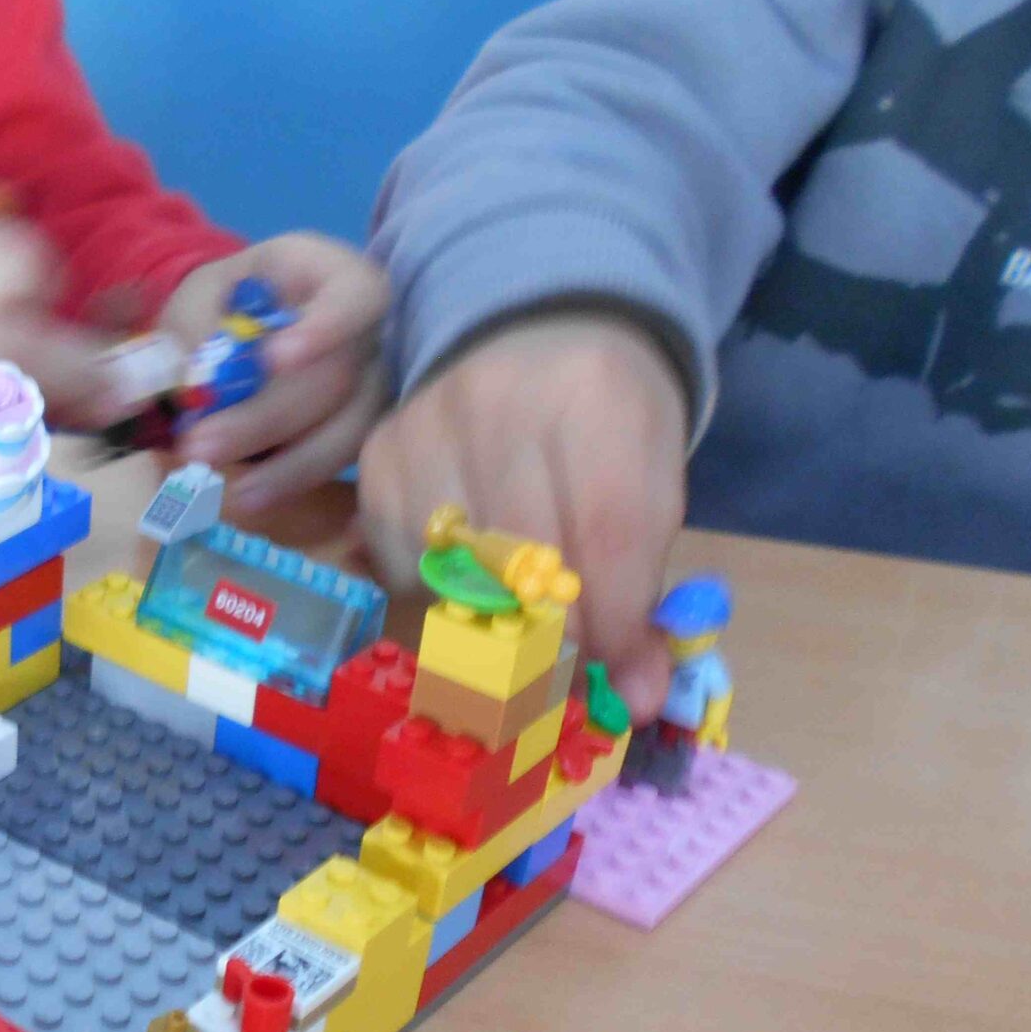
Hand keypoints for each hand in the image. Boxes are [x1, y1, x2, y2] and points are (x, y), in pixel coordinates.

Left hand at [162, 233, 389, 504]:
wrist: (236, 331)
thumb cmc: (224, 303)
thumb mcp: (198, 296)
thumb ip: (193, 325)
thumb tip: (198, 380)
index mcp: (331, 275)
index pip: (357, 294)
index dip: (326, 327)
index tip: (271, 360)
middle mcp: (366, 330)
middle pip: (340, 376)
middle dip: (267, 417)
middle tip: (200, 446)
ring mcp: (371, 382)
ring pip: (349, 430)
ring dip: (289, 466)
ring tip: (231, 491)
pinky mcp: (358, 429)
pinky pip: (343, 461)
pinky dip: (299, 482)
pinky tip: (258, 499)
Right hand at [354, 310, 689, 717]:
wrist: (536, 334)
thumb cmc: (606, 425)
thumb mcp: (651, 485)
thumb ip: (643, 586)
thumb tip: (636, 697)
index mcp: (594, 393)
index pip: (605, 531)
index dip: (613, 623)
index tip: (622, 680)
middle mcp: (498, 397)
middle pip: (524, 559)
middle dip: (556, 641)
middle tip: (572, 677)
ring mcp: (424, 424)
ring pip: (456, 572)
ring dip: (493, 626)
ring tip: (524, 636)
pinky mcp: (378, 457)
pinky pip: (404, 565)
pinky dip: (440, 597)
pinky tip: (470, 583)